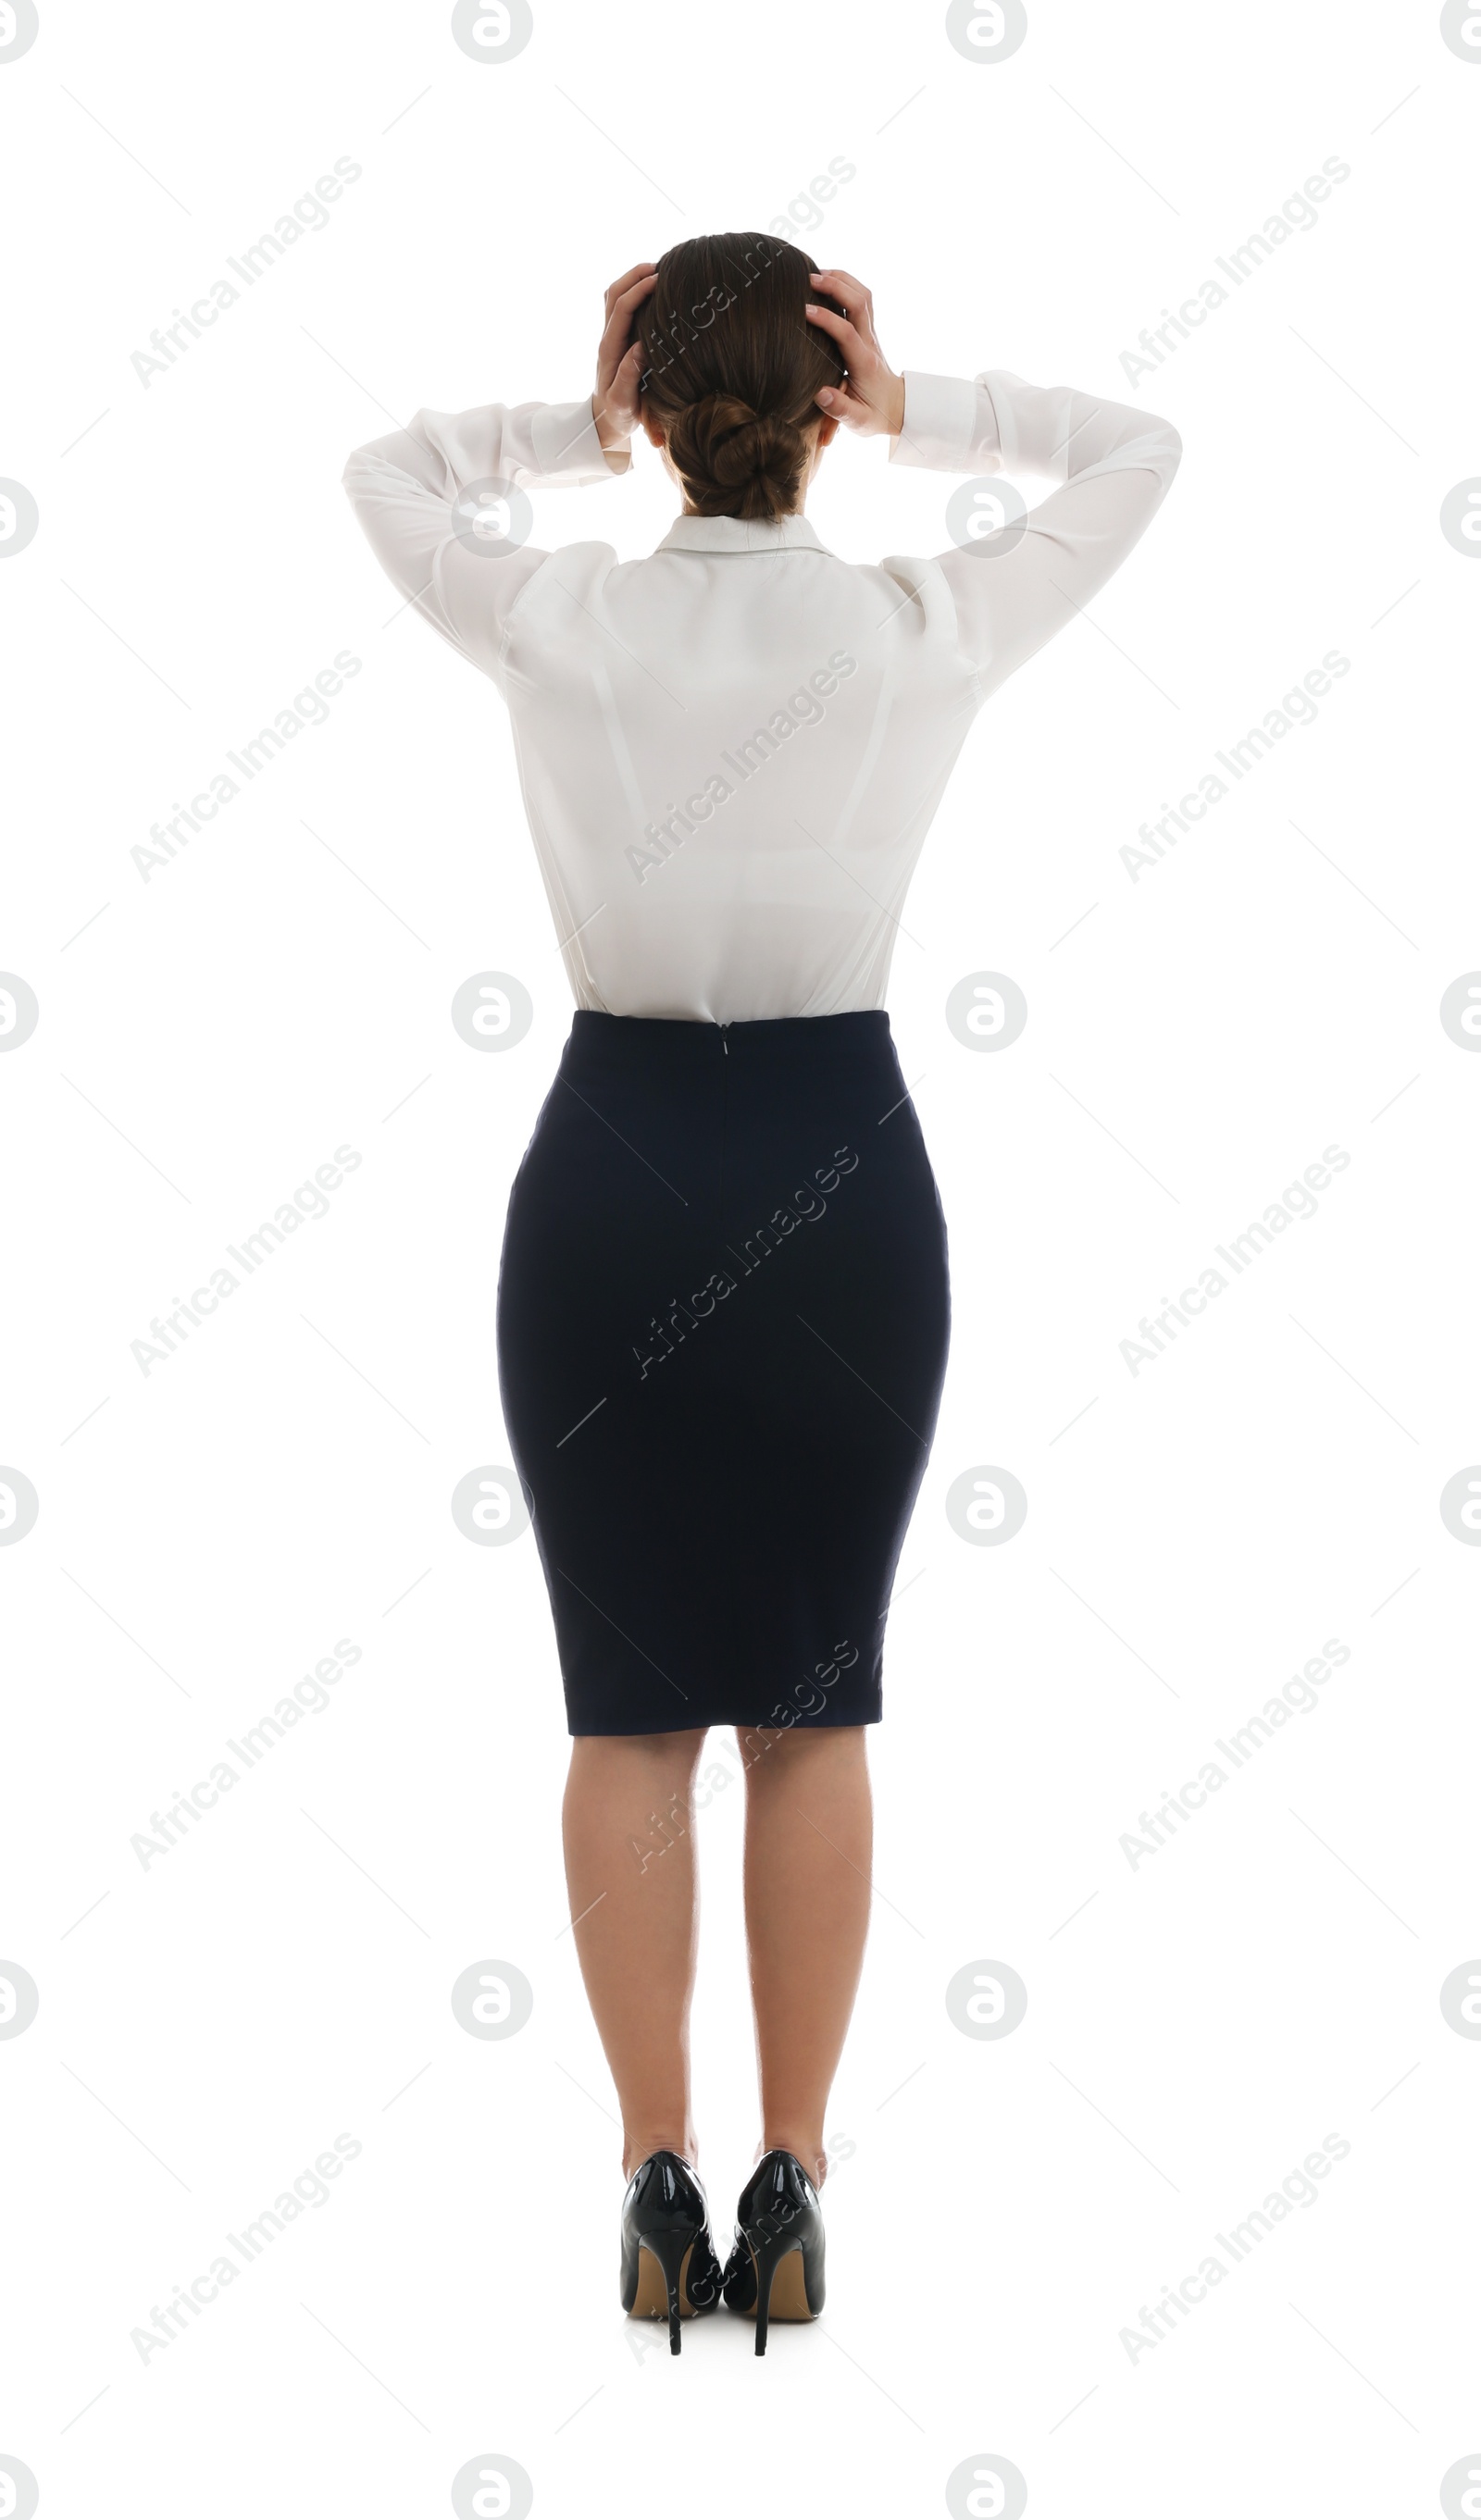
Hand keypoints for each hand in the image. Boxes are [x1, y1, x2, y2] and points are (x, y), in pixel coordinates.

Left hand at [592, 262, 658, 460]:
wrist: (604, 421)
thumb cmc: (617, 414)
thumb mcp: (623, 402)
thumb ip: (629, 376)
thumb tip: (639, 348)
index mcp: (610, 349)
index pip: (622, 308)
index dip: (639, 290)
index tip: (660, 281)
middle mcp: (608, 337)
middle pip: (614, 293)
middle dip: (635, 275)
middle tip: (661, 265)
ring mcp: (612, 335)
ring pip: (616, 295)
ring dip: (633, 278)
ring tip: (657, 270)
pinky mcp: (618, 338)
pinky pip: (622, 305)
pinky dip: (635, 290)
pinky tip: (653, 289)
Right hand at [805, 270, 905, 437]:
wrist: (896, 408)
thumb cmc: (874, 415)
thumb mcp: (858, 422)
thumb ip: (839, 410)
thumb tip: (820, 395)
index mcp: (864, 363)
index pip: (847, 332)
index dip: (827, 319)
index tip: (805, 312)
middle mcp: (869, 342)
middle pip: (859, 302)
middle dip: (836, 285)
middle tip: (809, 279)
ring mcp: (870, 333)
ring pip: (862, 294)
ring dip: (841, 279)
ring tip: (816, 274)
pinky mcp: (866, 330)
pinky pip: (860, 299)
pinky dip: (844, 285)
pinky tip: (826, 284)